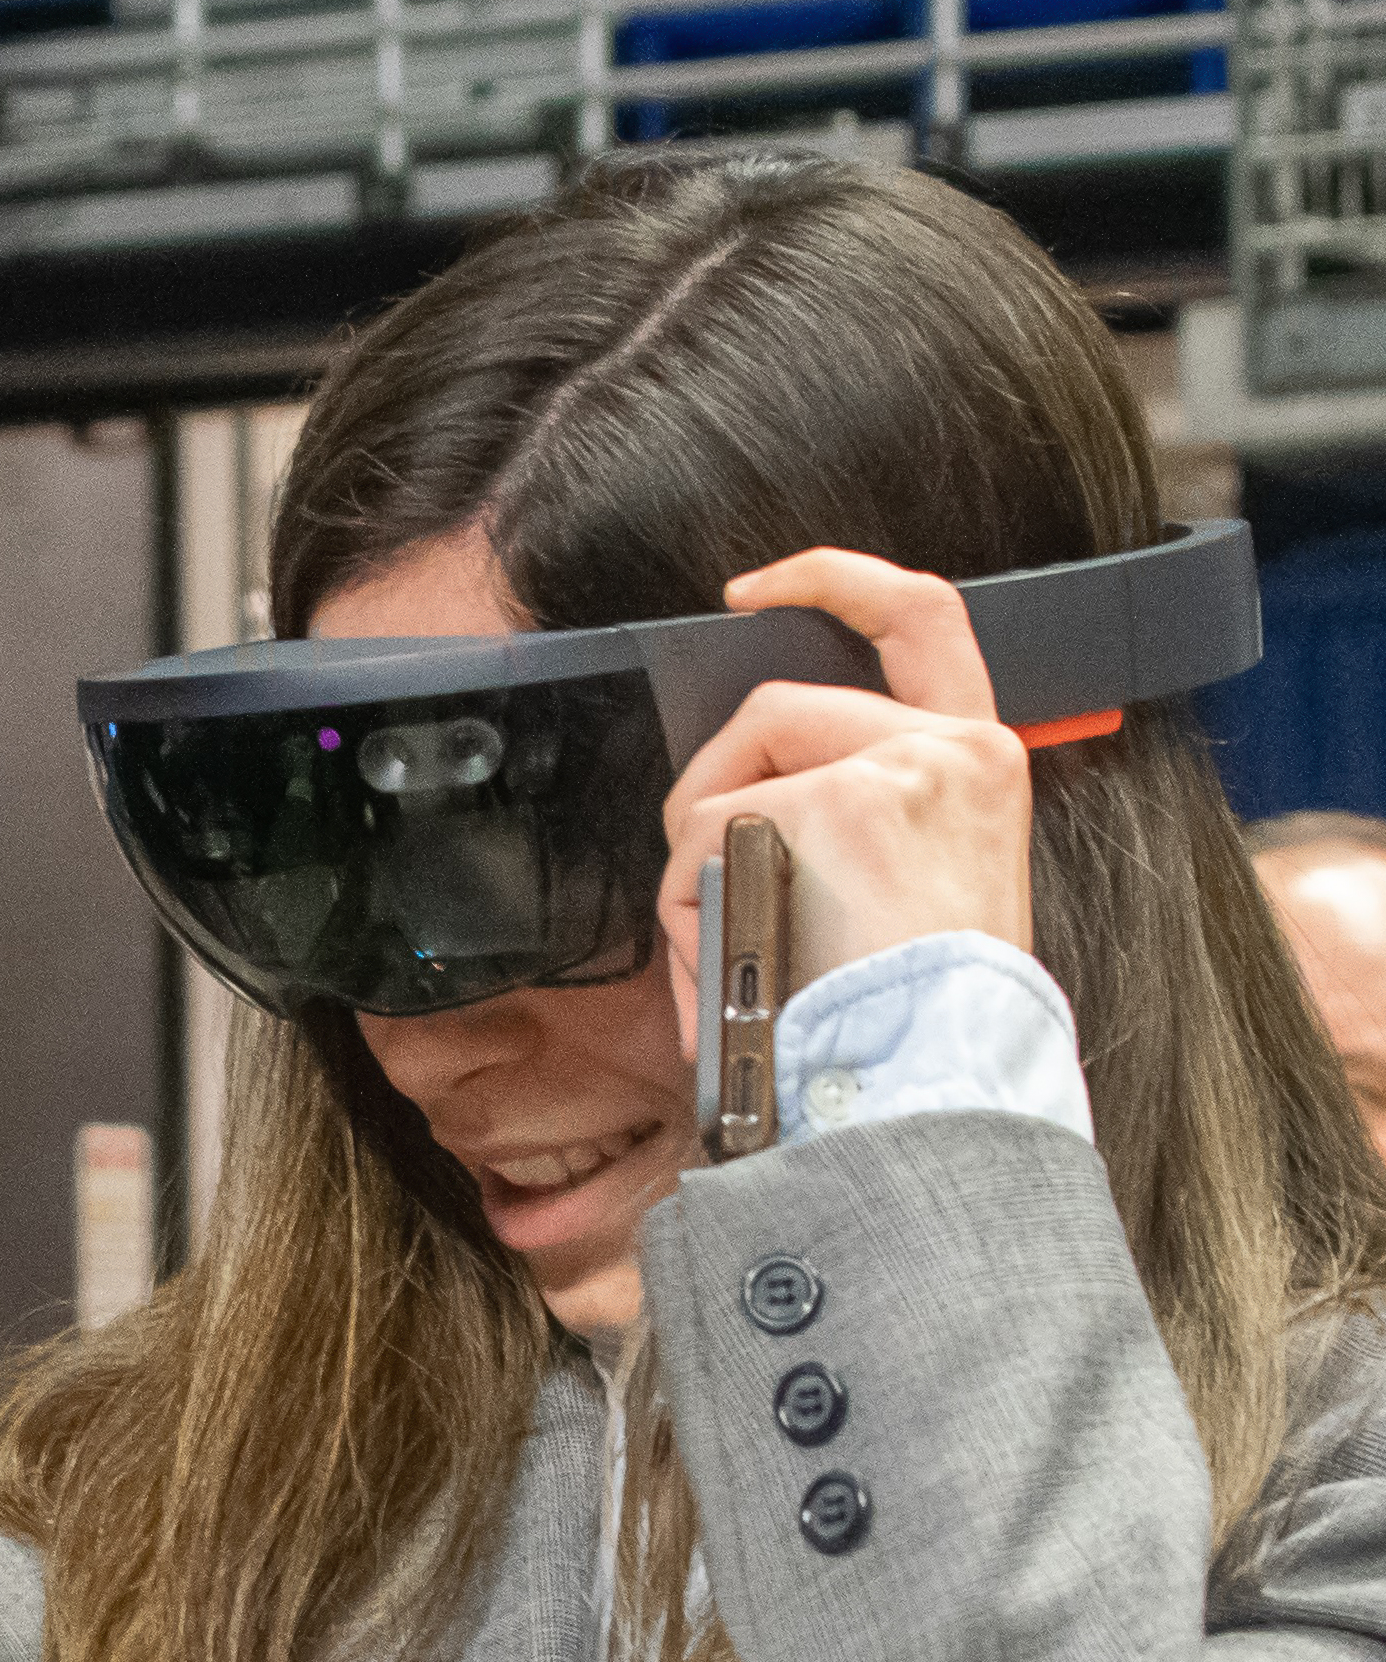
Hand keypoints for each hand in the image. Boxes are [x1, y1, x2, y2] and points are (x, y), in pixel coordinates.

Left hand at [655, 547, 1037, 1059]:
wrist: (936, 1081)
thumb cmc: (913, 1021)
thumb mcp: (915, 896)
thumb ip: (854, 824)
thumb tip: (744, 811)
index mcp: (976, 765)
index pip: (922, 619)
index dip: (837, 580)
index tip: (759, 588)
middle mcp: (950, 749)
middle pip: (774, 710)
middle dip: (710, 790)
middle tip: (699, 886)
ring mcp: (897, 768)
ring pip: (733, 774)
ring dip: (692, 859)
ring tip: (721, 946)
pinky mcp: (843, 805)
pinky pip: (706, 834)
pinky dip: (686, 905)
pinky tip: (721, 965)